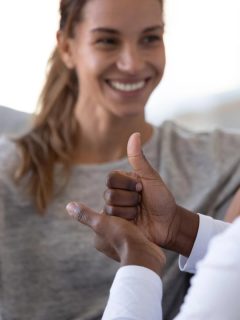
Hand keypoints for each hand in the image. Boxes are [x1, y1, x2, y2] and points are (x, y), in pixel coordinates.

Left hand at [66, 202, 165, 274]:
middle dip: (124, 213)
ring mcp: (123, 248)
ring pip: (127, 225)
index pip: (104, 216)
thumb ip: (86, 215)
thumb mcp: (101, 223)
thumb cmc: (121, 238)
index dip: (113, 207)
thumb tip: (68, 205)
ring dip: (133, 218)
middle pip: (116, 220)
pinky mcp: (137, 248)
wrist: (144, 256)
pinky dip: (140, 225)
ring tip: (140, 212)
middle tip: (132, 207)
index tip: (121, 204)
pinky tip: (146, 220)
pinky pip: (136, 231)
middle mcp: (109, 245)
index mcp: (99, 240)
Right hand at [104, 133, 198, 255]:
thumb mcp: (151, 178)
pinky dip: (127, 219)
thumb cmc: (162, 199)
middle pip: (109, 194)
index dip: (127, 184)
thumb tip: (135, 134)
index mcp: (123, 181)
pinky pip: (113, 220)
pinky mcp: (116, 224)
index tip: (141, 187)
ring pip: (111, 207)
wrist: (169, 223)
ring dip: (130, 209)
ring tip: (140, 211)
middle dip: (130, 198)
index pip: (111, 178)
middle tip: (142, 201)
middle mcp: (117, 193)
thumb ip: (139, 159)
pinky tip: (136, 220)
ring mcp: (116, 209)